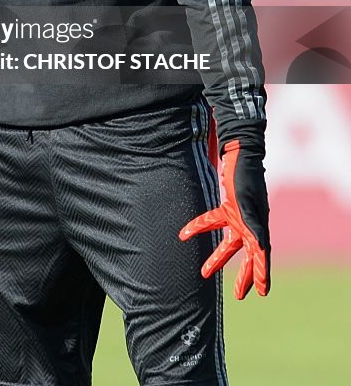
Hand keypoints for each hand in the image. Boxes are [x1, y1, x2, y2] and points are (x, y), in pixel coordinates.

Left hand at [179, 139, 269, 298]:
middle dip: (244, 275)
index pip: (262, 255)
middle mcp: (251, 224)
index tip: (262, 293)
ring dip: (218, 257)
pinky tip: (184, 234)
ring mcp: (239, 215)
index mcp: (259, 225)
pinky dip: (200, 227)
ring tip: (204, 273)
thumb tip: (261, 247)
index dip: (262, 274)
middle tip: (240, 296)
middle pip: (247, 255)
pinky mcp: (228, 206)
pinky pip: (213, 221)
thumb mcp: (247, 200)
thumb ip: (253, 224)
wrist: (239, 152)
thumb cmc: (245, 175)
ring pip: (229, 243)